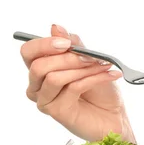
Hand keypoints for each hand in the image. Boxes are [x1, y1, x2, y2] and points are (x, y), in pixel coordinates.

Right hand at [19, 24, 133, 141]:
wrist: (115, 116)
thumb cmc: (101, 91)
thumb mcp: (90, 61)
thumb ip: (74, 46)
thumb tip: (55, 28)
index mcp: (41, 68)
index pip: (28, 52)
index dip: (44, 44)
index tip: (67, 43)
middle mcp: (37, 85)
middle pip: (39, 66)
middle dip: (68, 58)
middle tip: (92, 57)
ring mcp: (45, 100)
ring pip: (54, 78)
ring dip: (83, 69)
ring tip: (104, 66)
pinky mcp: (57, 112)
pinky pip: (72, 88)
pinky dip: (94, 78)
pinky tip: (111, 75)